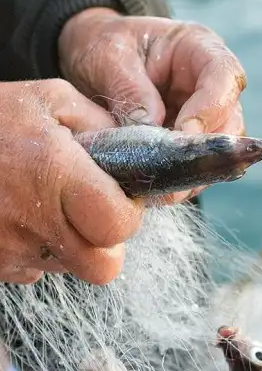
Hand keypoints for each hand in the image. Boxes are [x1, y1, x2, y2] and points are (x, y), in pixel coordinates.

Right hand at [0, 79, 143, 284]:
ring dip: (71, 245)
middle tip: (92, 212)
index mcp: (54, 174)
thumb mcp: (48, 100)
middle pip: (103, 267)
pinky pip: (32, 270)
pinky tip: (19, 216)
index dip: (128, 213)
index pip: (119, 225)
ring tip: (47, 206)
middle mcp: (33, 221)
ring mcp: (8, 250)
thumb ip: (102, 124)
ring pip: (69, 269)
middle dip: (107, 243)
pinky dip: (36, 250)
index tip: (119, 195)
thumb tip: (139, 148)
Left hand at [58, 8, 247, 204]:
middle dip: (207, 149)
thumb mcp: (108, 56)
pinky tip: (160, 190)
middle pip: (231, 120)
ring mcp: (206, 114)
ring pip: (220, 149)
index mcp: (199, 48)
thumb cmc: (102, 43)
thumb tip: (150, 131)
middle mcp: (211, 83)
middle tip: (176, 173)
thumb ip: (130, 90)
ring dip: (196, 170)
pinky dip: (181, 179)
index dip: (211, 108)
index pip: (225, 76)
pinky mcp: (192, 140)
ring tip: (166, 188)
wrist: (90, 55)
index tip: (185, 134)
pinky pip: (198, 163)